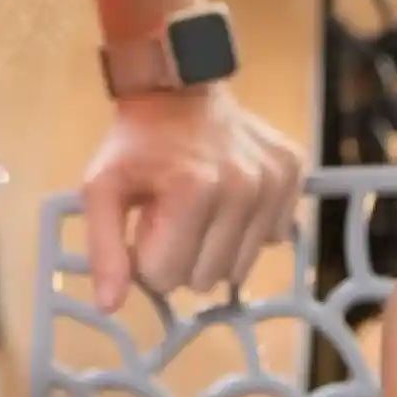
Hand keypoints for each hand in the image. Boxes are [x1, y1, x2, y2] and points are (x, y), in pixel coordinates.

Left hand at [79, 87, 302, 308]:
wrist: (180, 90)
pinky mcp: (294, 174)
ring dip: (215, 246)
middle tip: (172, 214)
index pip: (167, 277)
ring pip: (239, 267)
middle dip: (182, 255)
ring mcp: (274, 181)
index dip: (148, 255)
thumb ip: (104, 249)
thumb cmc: (137, 145)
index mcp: (193, 190)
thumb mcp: (101, 189)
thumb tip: (110, 306)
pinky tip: (230, 198)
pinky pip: (273, 238)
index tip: (147, 221)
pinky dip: (248, 228)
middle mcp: (244, 187)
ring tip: (199, 208)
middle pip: (205, 278)